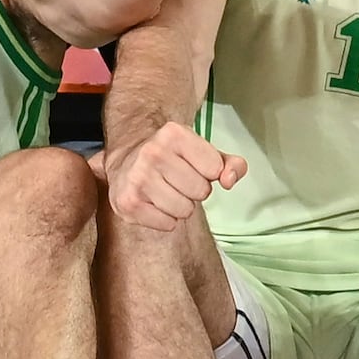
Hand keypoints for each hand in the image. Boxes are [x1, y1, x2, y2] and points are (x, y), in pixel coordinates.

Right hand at [104, 120, 245, 236]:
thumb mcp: (203, 151)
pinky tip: (153, 202)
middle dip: (194, 190)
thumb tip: (229, 180)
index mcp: (174, 134)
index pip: (215, 169)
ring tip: (166, 191)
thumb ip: (231, 164)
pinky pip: (167, 225)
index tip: (192, 166)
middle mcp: (152, 152)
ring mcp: (138, 178)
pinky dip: (164, 219)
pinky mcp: (128, 203)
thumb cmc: (171, 157)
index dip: (208, 172)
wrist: (126, 161)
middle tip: (177, 180)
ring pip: (184, 210)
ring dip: (180, 206)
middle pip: (201, 191)